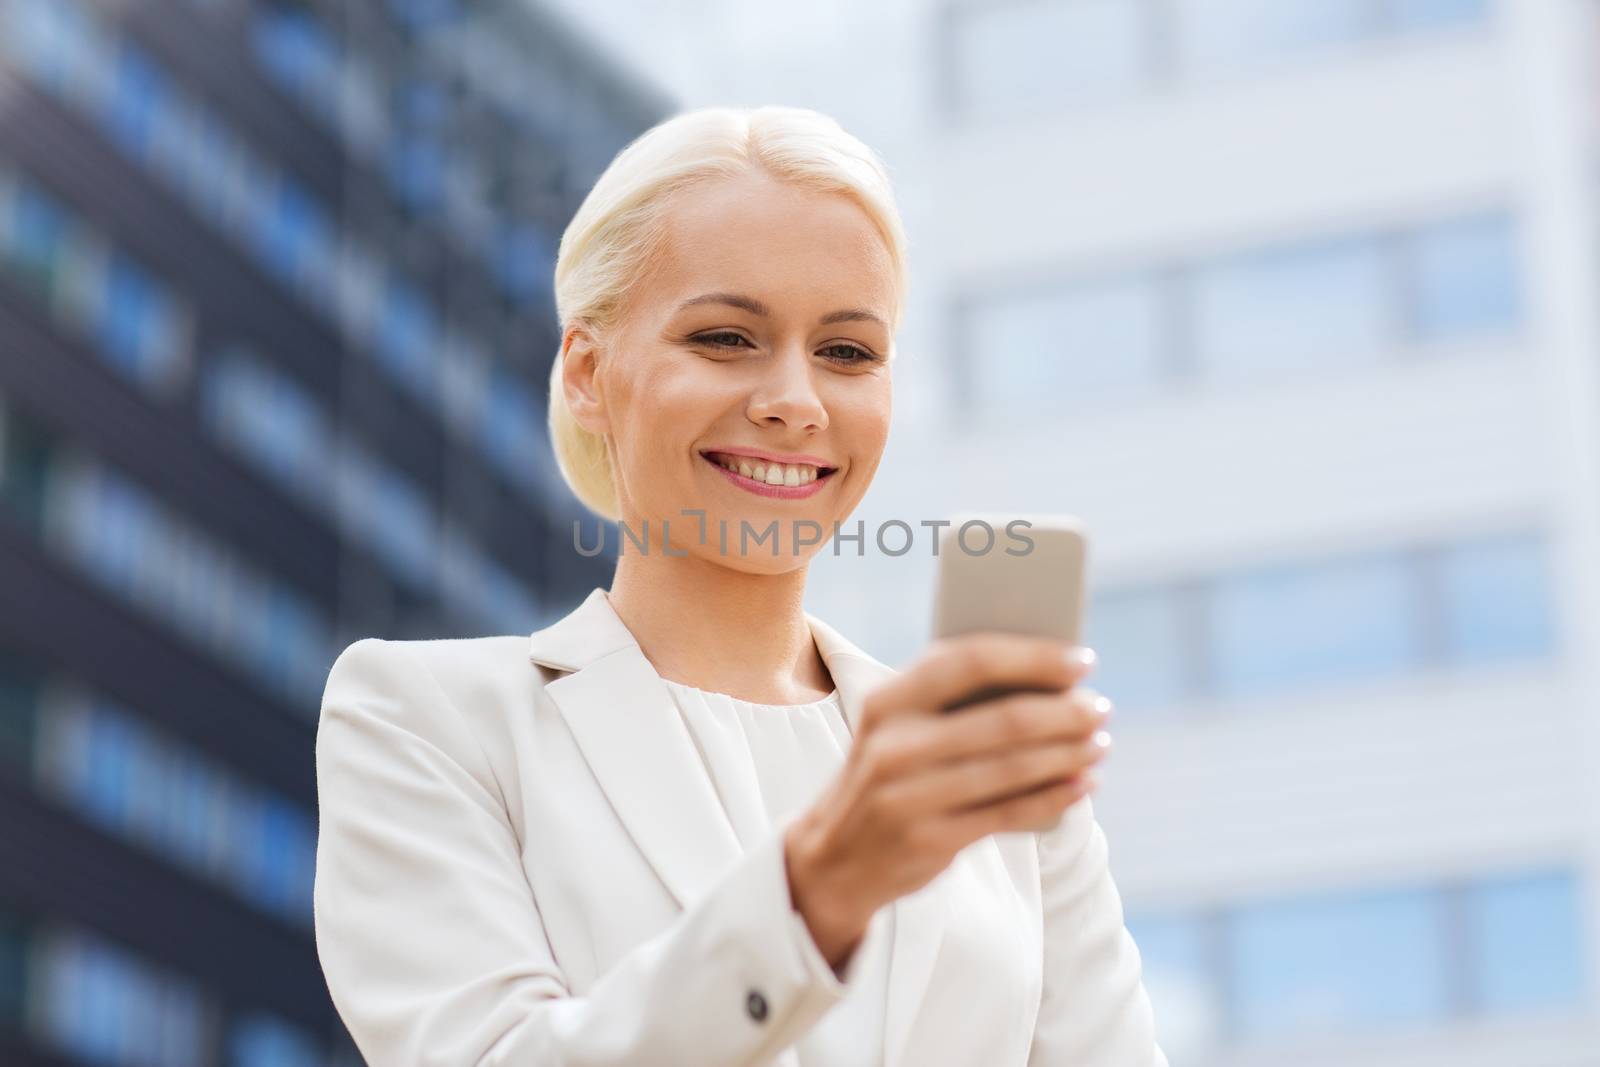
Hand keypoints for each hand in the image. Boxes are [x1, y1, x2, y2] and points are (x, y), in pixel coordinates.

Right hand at [784, 632, 1112, 970]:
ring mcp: (909, 796)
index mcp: (888, 701)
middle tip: (1099, 708)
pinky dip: (1055, 797)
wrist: (832, 858)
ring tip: (1100, 743)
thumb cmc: (888, 776)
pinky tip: (1083, 785)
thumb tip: (1049, 679)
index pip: (969, 661)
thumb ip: (952, 700)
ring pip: (1012, 768)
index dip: (1033, 657)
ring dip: (1068, 754)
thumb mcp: (898, 729)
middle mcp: (894, 745)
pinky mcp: (929, 840)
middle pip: (1002, 719)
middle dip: (1063, 712)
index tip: (1082, 659)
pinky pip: (1009, 814)